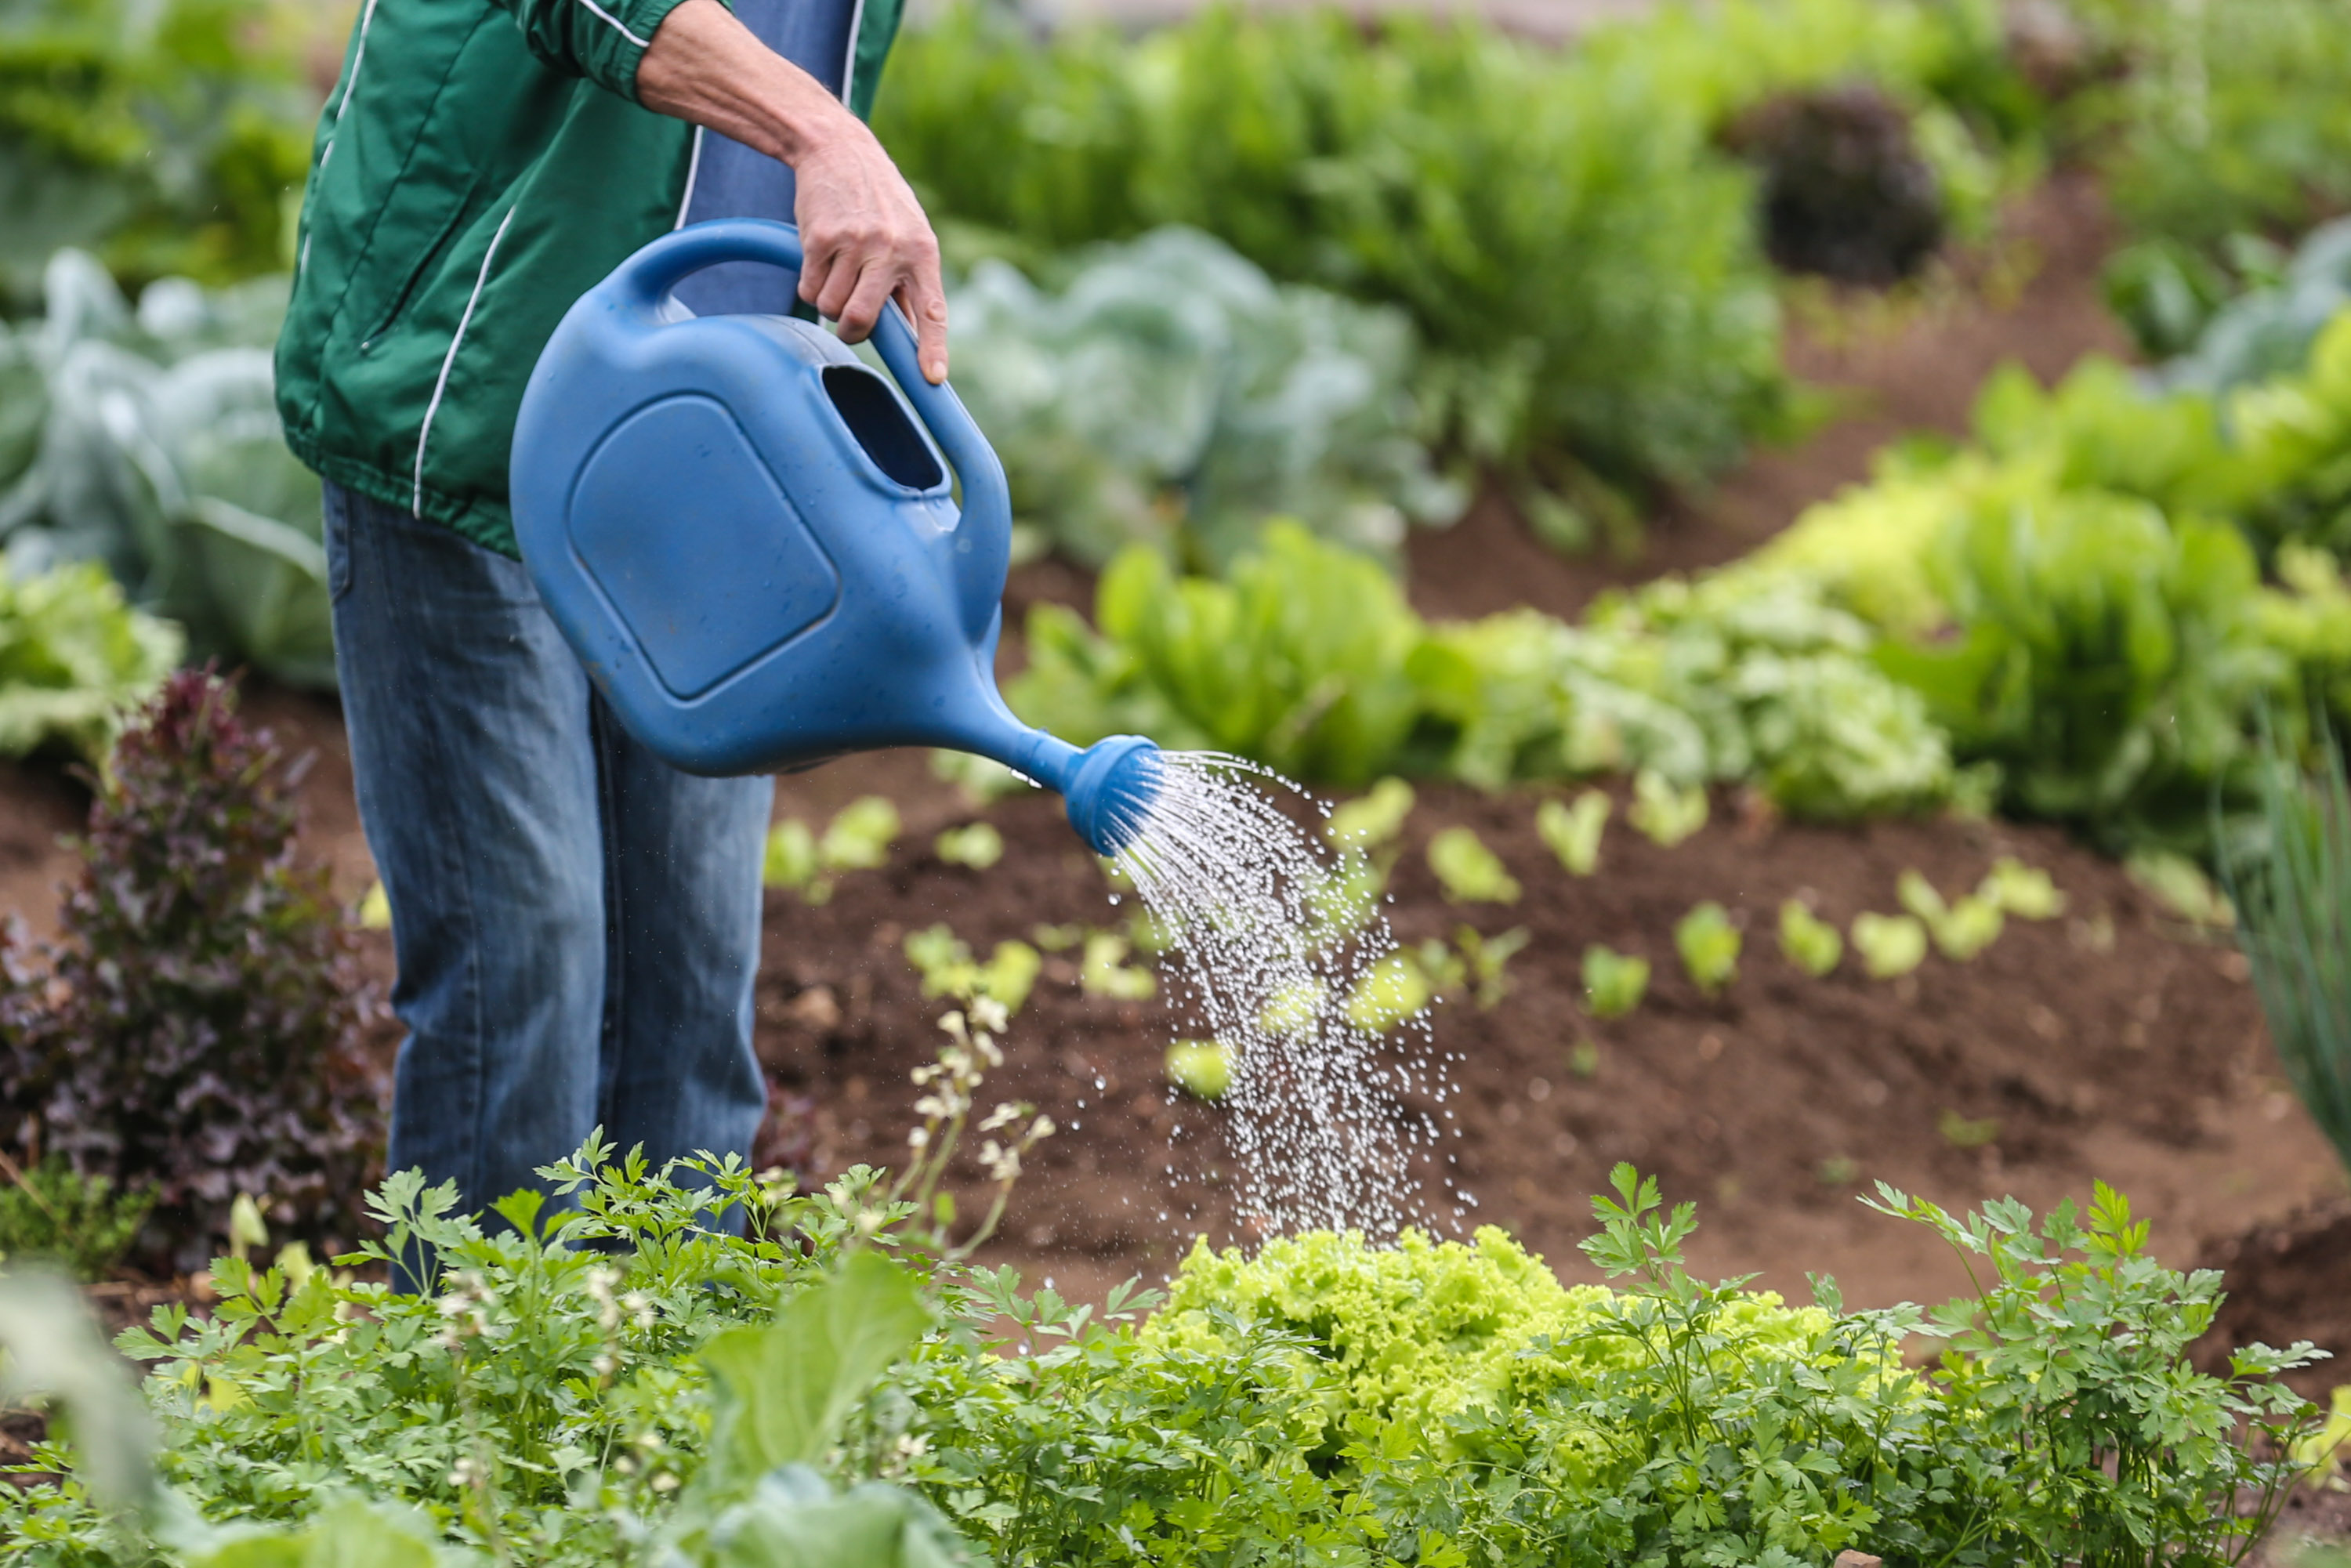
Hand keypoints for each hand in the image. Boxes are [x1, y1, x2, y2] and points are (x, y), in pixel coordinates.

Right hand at [637, 0, 948, 380]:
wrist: (838, 150)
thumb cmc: (879, 204)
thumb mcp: (909, 236)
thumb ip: (910, 286)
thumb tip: (912, 340)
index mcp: (923, 253)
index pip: (932, 310)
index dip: (931, 348)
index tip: (932, 378)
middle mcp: (891, 249)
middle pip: (863, 320)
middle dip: (851, 331)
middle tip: (848, 324)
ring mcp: (854, 243)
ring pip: (830, 307)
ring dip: (828, 302)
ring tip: (837, 272)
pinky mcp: (819, 237)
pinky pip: (809, 288)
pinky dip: (810, 283)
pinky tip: (820, 256)